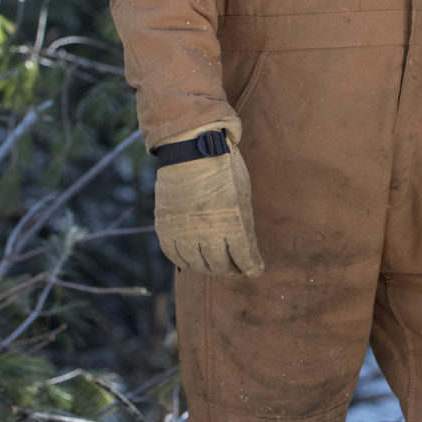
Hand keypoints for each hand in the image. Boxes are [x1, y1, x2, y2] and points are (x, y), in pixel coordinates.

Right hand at [153, 125, 264, 277]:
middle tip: (235, 269)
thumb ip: (244, 225)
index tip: (256, 270)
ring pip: (197, 265)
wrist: (191, 151)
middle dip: (231, 270)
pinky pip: (175, 256)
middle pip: (220, 266)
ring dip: (208, 268)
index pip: (244, 258)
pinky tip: (193, 260)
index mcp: (232, 223)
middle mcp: (207, 233)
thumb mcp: (243, 196)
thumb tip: (246, 249)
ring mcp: (184, 232)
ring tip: (215, 266)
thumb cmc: (224, 171)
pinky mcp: (166, 229)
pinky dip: (185, 261)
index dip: (252, 267)